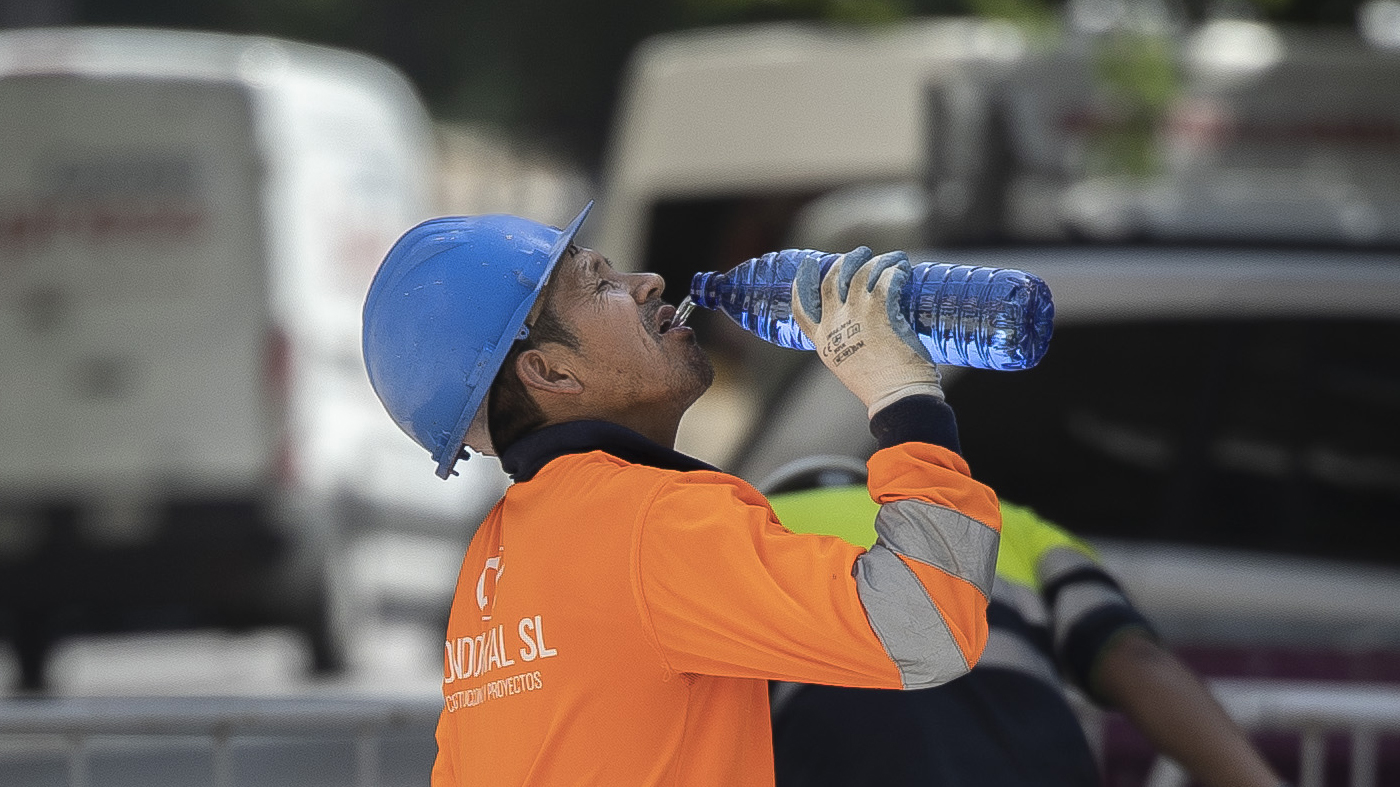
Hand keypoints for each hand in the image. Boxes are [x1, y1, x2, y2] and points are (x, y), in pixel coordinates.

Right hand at [792, 247, 942, 416]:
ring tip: (894, 259)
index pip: (802, 306)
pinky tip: (904, 270)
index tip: (808, 266)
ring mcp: (857, 316)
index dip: (802, 282)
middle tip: (860, 254)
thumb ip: (848, 345)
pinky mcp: (882, 311)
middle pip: (832, 279)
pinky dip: (896, 271)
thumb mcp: (849, 367)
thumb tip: (862, 330)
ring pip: (862, 274)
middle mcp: (834, 325)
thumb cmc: (879, 388)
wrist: (896, 398)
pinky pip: (887, 280)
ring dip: (878, 261)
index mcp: (822, 341)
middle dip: (845, 261)